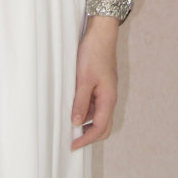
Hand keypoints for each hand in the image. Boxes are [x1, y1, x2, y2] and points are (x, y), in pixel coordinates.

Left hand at [70, 15, 118, 149]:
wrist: (101, 33)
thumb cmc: (93, 53)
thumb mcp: (83, 79)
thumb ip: (80, 102)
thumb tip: (76, 123)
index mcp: (108, 99)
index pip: (99, 128)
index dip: (86, 139)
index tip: (72, 145)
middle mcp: (109, 97)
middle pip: (102, 125)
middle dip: (88, 135)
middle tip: (71, 139)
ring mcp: (105, 90)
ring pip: (97, 114)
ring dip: (85, 121)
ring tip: (68, 122)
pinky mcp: (101, 83)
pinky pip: (94, 103)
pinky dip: (85, 108)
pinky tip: (73, 104)